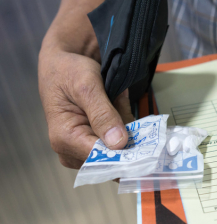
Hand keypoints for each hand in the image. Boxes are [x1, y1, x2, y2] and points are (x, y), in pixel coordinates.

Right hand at [38, 48, 134, 168]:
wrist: (63, 64)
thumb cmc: (68, 71)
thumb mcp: (86, 86)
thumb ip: (102, 114)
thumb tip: (118, 143)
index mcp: (64, 139)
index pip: (100, 159)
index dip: (124, 154)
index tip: (145, 144)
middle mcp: (71, 149)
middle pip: (110, 157)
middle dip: (128, 138)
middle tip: (131, 113)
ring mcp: (82, 147)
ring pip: (117, 150)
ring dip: (127, 129)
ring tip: (119, 104)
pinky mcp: (93, 142)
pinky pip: (117, 142)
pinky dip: (125, 127)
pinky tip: (120, 109)